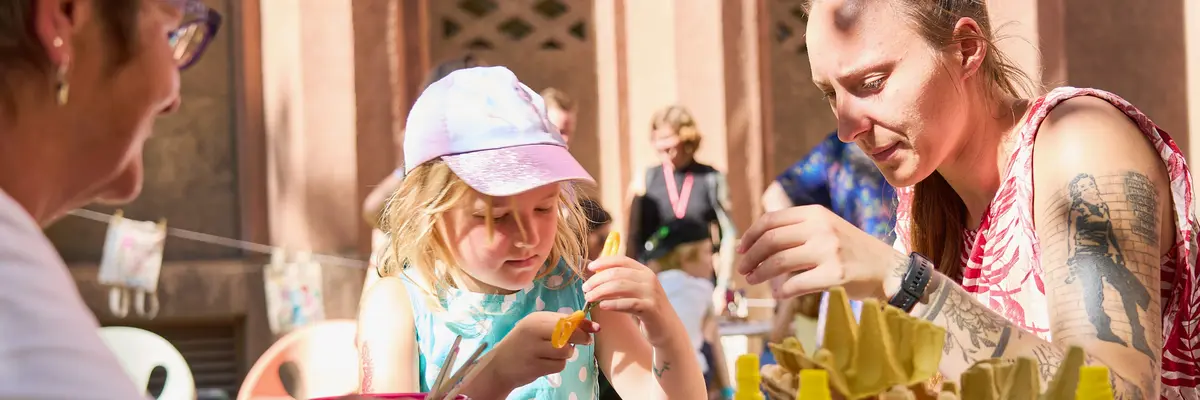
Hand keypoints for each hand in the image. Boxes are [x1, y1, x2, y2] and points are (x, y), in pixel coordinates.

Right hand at [487, 311, 598, 389]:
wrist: (499, 365)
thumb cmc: (522, 344)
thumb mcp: (537, 329)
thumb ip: (559, 325)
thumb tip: (588, 325)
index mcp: (535, 319)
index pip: (565, 318)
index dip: (583, 323)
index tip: (595, 328)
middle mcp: (533, 331)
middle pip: (568, 333)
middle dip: (581, 338)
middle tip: (585, 341)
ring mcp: (533, 349)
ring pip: (566, 351)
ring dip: (566, 355)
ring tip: (554, 354)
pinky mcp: (534, 366)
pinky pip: (559, 366)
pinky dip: (557, 366)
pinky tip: (546, 363)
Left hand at [583, 255, 672, 343]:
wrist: (667, 328)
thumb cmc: (646, 309)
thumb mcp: (637, 291)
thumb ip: (622, 281)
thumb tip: (596, 273)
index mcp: (645, 271)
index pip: (622, 260)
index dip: (604, 262)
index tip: (589, 268)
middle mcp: (649, 279)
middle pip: (617, 274)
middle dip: (597, 280)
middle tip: (585, 288)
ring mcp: (651, 293)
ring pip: (620, 287)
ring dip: (600, 292)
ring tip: (589, 298)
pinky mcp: (650, 308)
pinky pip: (628, 304)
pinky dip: (613, 304)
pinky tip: (602, 306)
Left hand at [735, 205, 906, 299]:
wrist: (887, 268)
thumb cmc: (850, 251)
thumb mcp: (826, 229)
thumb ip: (797, 231)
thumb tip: (755, 244)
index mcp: (815, 213)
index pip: (771, 220)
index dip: (750, 235)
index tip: (740, 249)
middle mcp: (821, 228)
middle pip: (771, 241)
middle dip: (750, 257)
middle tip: (743, 270)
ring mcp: (828, 251)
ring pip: (779, 262)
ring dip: (760, 274)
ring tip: (754, 281)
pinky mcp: (835, 275)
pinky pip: (796, 284)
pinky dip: (781, 291)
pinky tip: (779, 294)